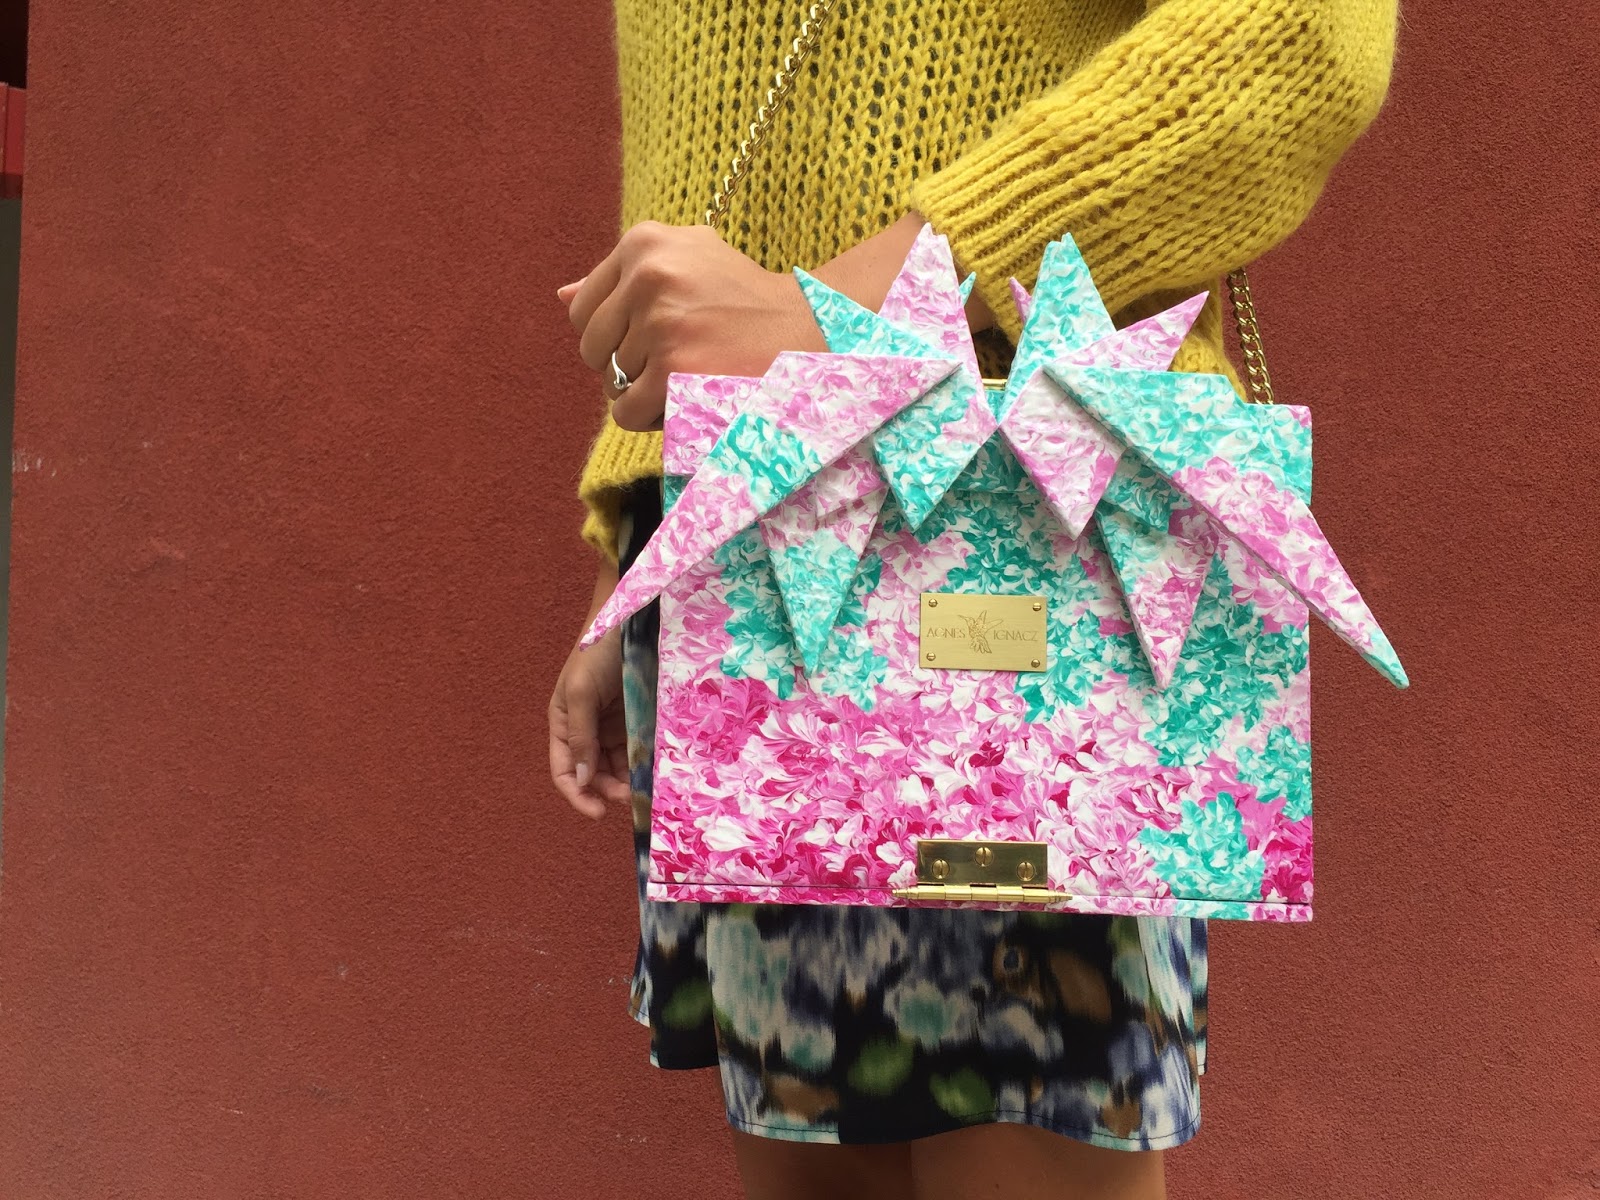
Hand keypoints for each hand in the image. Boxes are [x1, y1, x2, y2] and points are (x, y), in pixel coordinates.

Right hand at [548, 564, 632, 819]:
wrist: (629, 616)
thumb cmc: (597, 650)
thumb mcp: (582, 691)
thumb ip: (580, 736)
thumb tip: (580, 780)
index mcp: (562, 723)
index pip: (563, 771)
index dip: (577, 795)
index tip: (598, 812)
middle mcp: (585, 729)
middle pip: (593, 773)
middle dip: (608, 789)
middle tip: (631, 797)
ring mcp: (612, 724)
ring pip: (618, 765)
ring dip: (627, 780)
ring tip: (644, 788)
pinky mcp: (636, 718)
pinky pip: (638, 748)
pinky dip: (643, 763)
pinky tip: (654, 771)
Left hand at [557, 213, 993, 430]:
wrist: (810, 336)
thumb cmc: (746, 305)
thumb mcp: (690, 265)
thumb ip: (623, 280)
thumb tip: (561, 297)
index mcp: (645, 241)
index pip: (582, 311)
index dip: (614, 339)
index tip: (660, 339)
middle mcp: (649, 272)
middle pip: (591, 350)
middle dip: (626, 368)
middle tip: (682, 361)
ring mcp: (661, 321)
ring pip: (611, 385)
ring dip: (649, 393)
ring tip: (700, 371)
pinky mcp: (673, 369)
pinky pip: (626, 413)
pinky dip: (654, 418)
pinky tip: (694, 396)